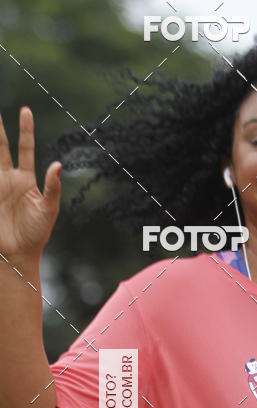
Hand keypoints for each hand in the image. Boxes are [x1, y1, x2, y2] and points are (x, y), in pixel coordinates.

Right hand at [0, 107, 60, 263]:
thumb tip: (58, 164)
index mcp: (26, 179)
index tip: (25, 110)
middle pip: (1, 147)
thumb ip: (52, 188)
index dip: (25, 130)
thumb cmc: (36, 235)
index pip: (25, 148)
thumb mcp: (48, 210)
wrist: (17, 255)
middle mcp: (9, 178)